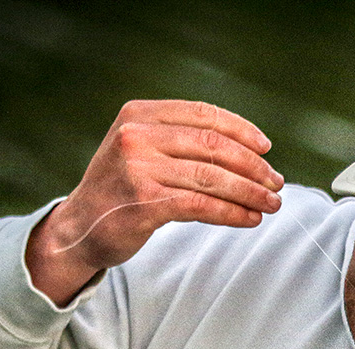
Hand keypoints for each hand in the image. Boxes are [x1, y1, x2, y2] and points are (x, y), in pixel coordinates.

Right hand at [26, 100, 283, 304]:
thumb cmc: (121, 189)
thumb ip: (182, 141)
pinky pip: (203, 205)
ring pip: (212, 178)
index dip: (241, 130)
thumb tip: (251, 152)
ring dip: (250, 192)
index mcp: (138, 114)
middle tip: (276, 183)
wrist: (78, 229)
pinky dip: (232, 212)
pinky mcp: (145, 204)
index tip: (266, 149)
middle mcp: (136, 136)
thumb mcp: (141, 150)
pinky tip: (250, 218)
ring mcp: (138, 170)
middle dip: (253, 166)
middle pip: (213, 146)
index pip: (203, 114)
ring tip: (272, 203)